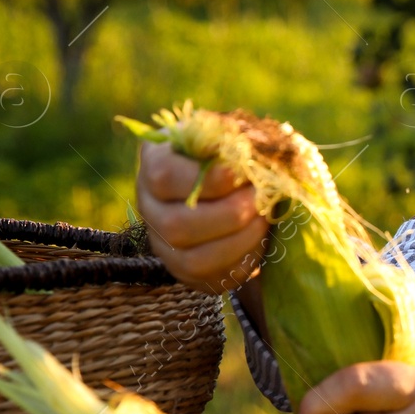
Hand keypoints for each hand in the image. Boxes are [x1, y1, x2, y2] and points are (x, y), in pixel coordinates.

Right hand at [136, 141, 269, 293]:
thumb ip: (236, 138)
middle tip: (259, 199)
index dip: (205, 180)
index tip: (240, 173)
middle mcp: (150, 206)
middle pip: (176, 225)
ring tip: (264, 219)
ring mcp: (164, 244)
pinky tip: (261, 239)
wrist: (238, 186)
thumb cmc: (233, 153)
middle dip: (228, 214)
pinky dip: (243, 261)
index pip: (163, 176)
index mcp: (155, 161)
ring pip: (192, 260)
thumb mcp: (231, 134)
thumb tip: (245, 153)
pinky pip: (213, 279)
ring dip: (238, 241)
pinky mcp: (187, 272)